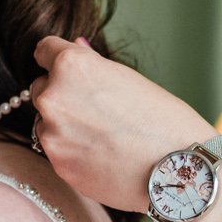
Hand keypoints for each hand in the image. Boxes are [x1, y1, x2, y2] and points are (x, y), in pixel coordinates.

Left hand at [28, 36, 211, 212]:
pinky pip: (57, 150)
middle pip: (41, 87)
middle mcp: (54, 97)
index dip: (59, 59)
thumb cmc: (164, 120)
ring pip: (46, 122)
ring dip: (65, 126)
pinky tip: (103, 156)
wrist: (179, 171)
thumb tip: (72, 50)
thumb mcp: (129, 79)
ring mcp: (52, 135)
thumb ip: (92, 67)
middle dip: (63, 95)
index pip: (44, 51)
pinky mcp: (58, 165)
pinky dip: (73, 151)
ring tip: (104, 137)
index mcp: (72, 66)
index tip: (69, 70)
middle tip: (97, 110)